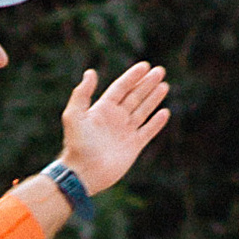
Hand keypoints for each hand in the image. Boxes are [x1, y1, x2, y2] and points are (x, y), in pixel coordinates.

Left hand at [60, 61, 170, 196]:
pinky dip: (156, 123)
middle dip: (147, 84)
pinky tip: (164, 113)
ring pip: (143, 111)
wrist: (84, 173)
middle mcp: (115, 118)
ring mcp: (125, 132)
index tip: (145, 66)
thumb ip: (82, 94)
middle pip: (135, 96)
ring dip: (154, 98)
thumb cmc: (77, 144)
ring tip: (164, 86)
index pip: (121, 88)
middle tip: (160, 71)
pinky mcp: (133, 146)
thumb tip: (91, 73)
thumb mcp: (74, 115)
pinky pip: (148, 131)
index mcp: (103, 109)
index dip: (132, 77)